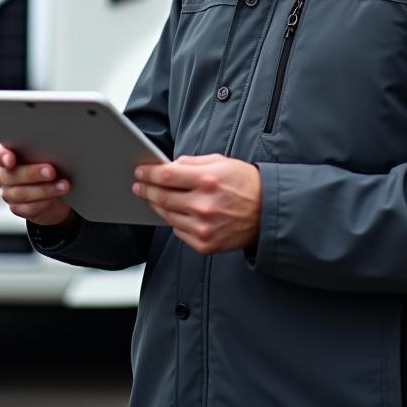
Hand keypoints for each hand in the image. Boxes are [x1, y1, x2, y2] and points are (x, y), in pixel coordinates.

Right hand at [0, 141, 77, 227]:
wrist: (56, 190)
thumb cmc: (50, 163)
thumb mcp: (46, 152)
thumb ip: (42, 149)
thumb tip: (55, 145)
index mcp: (6, 154)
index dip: (2, 156)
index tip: (11, 160)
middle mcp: (4, 174)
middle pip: (10, 175)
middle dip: (32, 174)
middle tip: (52, 171)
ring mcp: (9, 193)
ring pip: (21, 194)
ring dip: (45, 189)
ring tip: (64, 185)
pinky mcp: (18, 208)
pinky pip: (29, 208)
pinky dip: (45, 201)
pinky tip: (58, 196)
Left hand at [133, 154, 261, 255]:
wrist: (268, 212)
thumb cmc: (245, 183)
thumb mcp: (221, 162)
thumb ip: (192, 162)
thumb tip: (169, 166)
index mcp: (208, 180)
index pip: (167, 176)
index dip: (149, 173)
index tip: (140, 171)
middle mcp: (204, 205)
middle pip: (162, 197)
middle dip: (146, 189)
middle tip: (138, 185)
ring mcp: (203, 228)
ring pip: (167, 215)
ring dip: (156, 205)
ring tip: (151, 197)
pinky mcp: (205, 244)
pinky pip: (178, 231)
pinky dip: (173, 220)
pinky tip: (173, 212)